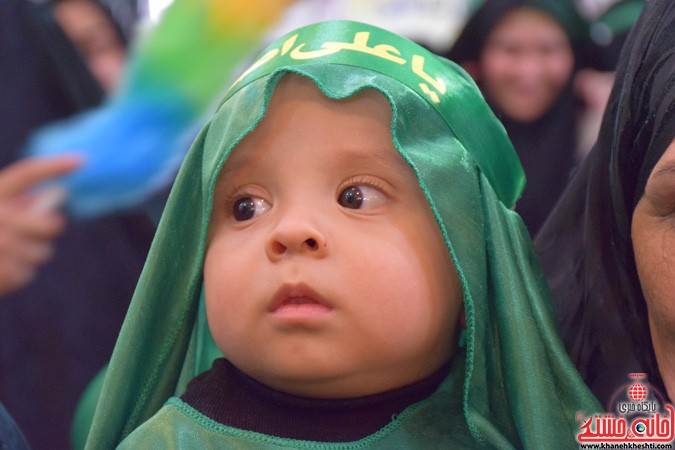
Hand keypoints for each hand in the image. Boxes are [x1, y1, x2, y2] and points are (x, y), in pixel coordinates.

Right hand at [0, 156, 80, 295]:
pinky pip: (24, 274)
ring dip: (28, 257)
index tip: (82, 160)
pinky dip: (14, 276)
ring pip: (41, 252)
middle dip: (46, 231)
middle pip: (50, 224)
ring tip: (2, 255)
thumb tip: (58, 194)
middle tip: (30, 234)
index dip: (53, 166)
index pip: (26, 173)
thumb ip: (19, 204)